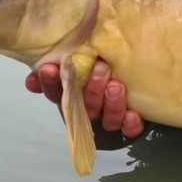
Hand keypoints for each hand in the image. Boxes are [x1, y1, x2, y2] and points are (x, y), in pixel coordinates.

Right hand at [25, 58, 144, 137]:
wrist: (138, 75)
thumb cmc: (106, 59)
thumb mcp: (86, 52)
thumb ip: (69, 53)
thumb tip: (43, 58)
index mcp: (74, 93)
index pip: (56, 92)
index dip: (50, 83)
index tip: (49, 69)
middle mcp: (89, 108)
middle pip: (85, 108)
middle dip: (92, 90)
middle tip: (101, 66)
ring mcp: (108, 118)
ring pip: (107, 119)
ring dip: (111, 105)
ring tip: (117, 86)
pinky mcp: (129, 125)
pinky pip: (128, 130)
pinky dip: (130, 124)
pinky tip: (133, 114)